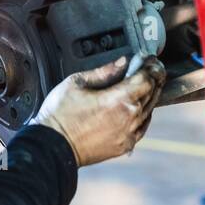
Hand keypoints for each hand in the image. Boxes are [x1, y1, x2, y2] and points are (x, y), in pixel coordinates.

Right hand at [33, 55, 166, 166]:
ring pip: (149, 110)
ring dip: (150, 95)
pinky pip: (143, 127)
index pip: (147, 79)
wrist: (52, 145)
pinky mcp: (124, 145)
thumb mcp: (76, 82)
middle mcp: (128, 118)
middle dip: (153, 78)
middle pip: (151, 93)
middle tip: (151, 68)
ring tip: (145, 84)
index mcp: (118, 99)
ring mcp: (128, 134)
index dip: (150, 66)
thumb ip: (104, 72)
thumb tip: (122, 63)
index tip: (148, 59)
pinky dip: (144, 115)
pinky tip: (139, 107)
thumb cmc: (60, 114)